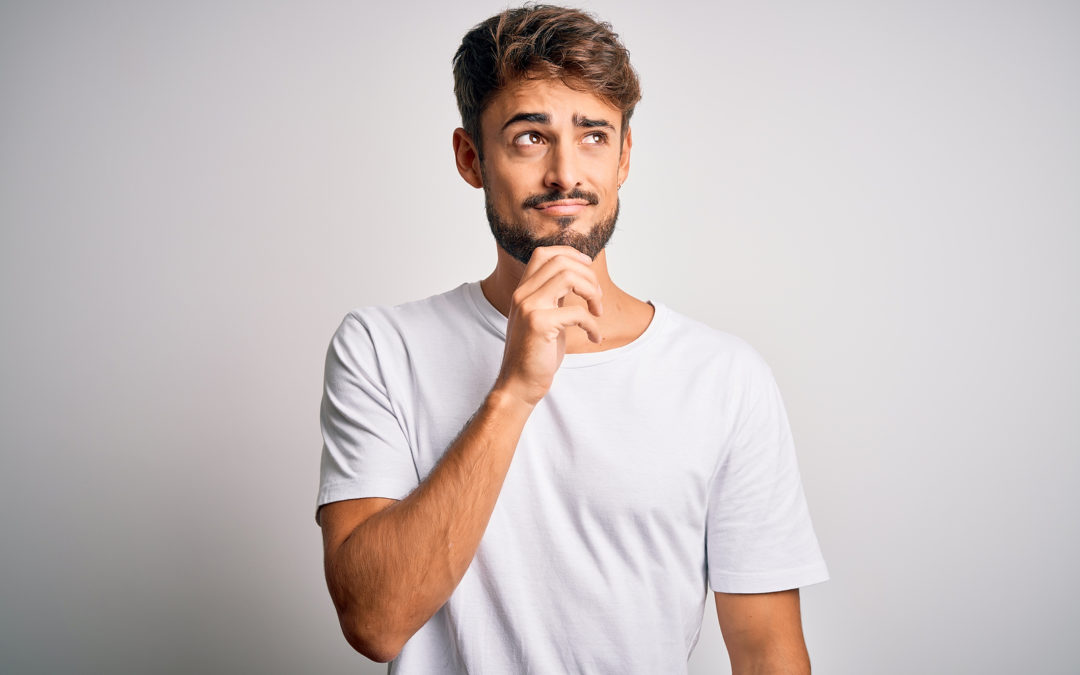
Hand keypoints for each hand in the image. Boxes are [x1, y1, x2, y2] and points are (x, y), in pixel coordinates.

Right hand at [493, 246, 603, 407]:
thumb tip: (578, 279)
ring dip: (592, 292)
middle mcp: (523, 294)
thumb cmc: (536, 354)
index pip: (544, 253)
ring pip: (568, 277)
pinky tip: (595, 337)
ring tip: (598, 312)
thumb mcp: (545, 317)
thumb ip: (554, 297)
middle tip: (597, 298)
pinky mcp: (539, 324)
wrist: (519, 384)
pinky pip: (577, 312)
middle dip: (588, 275)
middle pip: (560, 261)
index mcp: (524, 291)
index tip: (588, 269)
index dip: (571, 254)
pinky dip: (593, 325)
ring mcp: (529, 307)